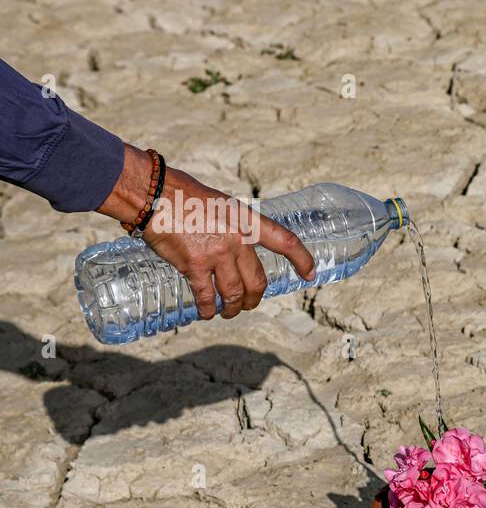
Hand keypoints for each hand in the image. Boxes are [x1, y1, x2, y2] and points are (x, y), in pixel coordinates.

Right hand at [97, 144, 315, 319]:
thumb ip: (231, 225)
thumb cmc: (182, 193)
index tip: (311, 273)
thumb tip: (235, 244)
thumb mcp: (220, 203)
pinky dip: (208, 309)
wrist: (152, 194)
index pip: (284, 241)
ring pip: (235, 294)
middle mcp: (237, 240)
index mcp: (246, 221)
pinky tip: (206, 313)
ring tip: (228, 312)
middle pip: (257, 281)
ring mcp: (216, 255)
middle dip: (255, 298)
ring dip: (233, 308)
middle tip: (249, 303)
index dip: (302, 259)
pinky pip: (206, 296)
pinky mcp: (193, 266)